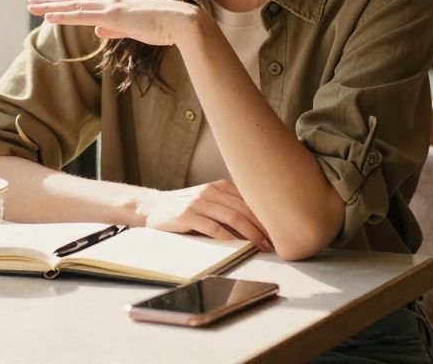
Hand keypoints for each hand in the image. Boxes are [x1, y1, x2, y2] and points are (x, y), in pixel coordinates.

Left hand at [27, 0, 202, 46]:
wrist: (180, 22)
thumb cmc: (163, 27)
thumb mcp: (135, 28)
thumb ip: (115, 29)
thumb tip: (98, 30)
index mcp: (116, 1)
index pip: (84, 2)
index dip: (65, 4)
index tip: (49, 5)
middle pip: (73, 0)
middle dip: (51, 2)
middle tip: (31, 2)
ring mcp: (110, 6)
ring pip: (73, 6)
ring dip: (51, 7)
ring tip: (32, 7)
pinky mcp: (112, 16)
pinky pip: (82, 16)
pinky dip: (63, 16)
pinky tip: (48, 17)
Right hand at [136, 180, 273, 252]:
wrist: (153, 207)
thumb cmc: (185, 207)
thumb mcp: (208, 199)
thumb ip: (229, 205)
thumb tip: (259, 222)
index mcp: (220, 186)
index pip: (249, 199)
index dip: (266, 215)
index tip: (280, 229)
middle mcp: (210, 191)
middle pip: (244, 208)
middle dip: (263, 226)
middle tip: (276, 241)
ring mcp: (198, 202)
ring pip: (232, 217)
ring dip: (251, 234)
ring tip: (262, 246)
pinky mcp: (186, 215)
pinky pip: (213, 228)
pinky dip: (228, 238)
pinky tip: (238, 246)